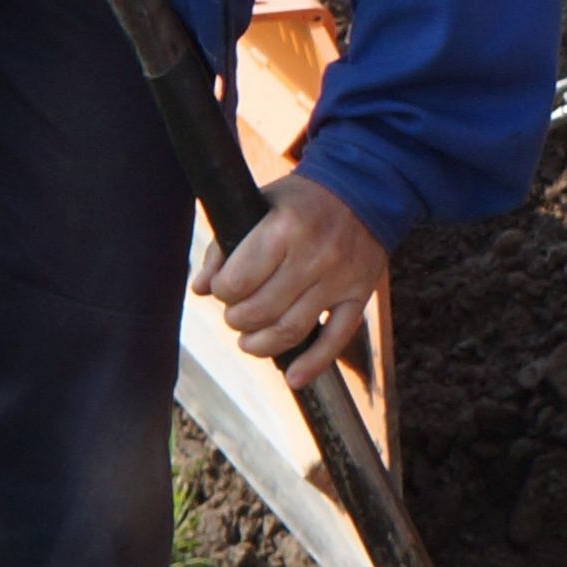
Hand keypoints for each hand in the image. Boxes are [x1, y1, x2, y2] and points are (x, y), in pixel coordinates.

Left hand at [203, 174, 385, 368]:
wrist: (366, 188)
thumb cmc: (302, 199)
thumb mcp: (259, 206)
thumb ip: (226, 246)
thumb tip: (200, 289)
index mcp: (284, 229)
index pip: (237, 282)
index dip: (221, 291)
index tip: (222, 288)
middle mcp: (315, 255)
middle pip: (260, 311)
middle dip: (237, 319)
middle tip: (235, 314)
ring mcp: (340, 278)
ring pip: (291, 331)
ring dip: (261, 344)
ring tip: (249, 340)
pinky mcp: (359, 294)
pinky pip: (336, 339)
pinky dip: (313, 364)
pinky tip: (293, 378)